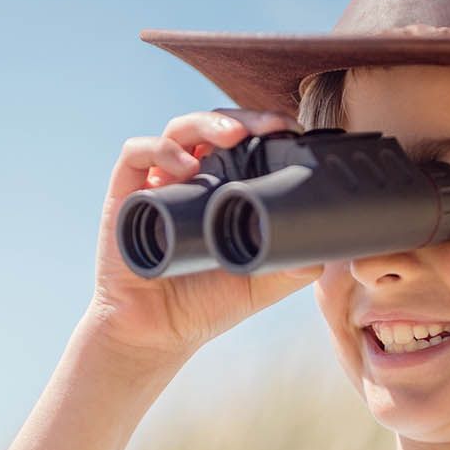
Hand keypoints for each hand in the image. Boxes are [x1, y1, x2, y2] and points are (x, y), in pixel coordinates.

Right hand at [83, 108, 323, 362]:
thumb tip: (324, 249)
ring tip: (235, 136)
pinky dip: (161, 150)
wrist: (157, 332)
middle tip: (272, 126)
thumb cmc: (206, 303)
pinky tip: (186, 166)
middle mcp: (190, 175)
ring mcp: (158, 181)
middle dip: (246, 117)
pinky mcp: (125, 192)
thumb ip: (292, 264)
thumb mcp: (261, 282)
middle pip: (216, 124)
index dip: (269, 128)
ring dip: (209, 123)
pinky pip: (136, 153)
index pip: (246, 140)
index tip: (295, 132)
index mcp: (222, 186)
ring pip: (180, 128)